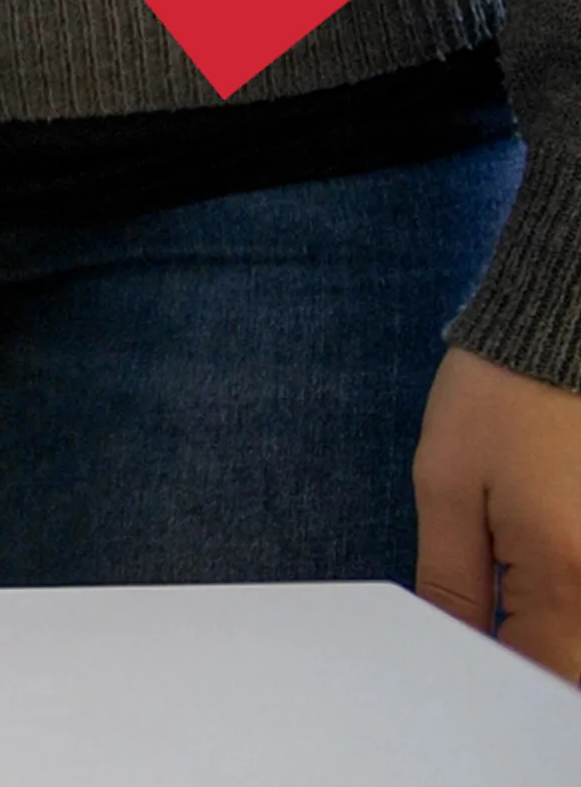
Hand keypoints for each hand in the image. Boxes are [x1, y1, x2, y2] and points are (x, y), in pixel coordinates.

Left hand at [417, 346, 580, 676]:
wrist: (557, 331)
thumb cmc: (498, 397)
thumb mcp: (447, 487)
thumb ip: (452, 581)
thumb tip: (451, 645)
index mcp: (564, 574)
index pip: (536, 672)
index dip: (491, 683)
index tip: (450, 665)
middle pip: (571, 663)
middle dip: (526, 663)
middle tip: (473, 635)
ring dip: (548, 636)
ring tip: (499, 606)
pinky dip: (564, 609)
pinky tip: (528, 586)